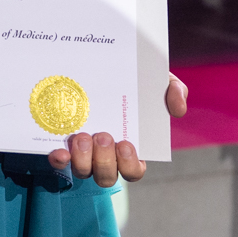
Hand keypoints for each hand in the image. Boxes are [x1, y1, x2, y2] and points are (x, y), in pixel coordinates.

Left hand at [46, 76, 186, 187]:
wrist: (97, 60)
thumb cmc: (133, 79)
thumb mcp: (157, 80)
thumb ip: (174, 91)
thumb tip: (178, 110)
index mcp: (130, 148)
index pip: (133, 171)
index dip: (129, 165)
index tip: (126, 144)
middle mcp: (105, 155)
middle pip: (106, 176)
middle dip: (104, 160)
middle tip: (103, 136)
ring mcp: (82, 151)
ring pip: (82, 171)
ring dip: (82, 159)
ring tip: (82, 136)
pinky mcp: (62, 142)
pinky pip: (59, 161)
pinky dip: (59, 160)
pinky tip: (59, 151)